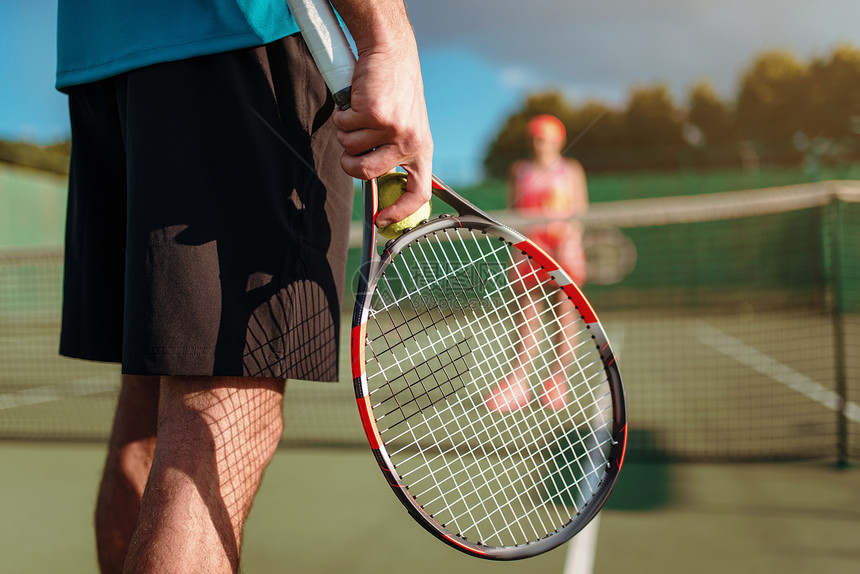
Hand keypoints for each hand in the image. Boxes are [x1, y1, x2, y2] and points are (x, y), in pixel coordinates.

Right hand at [330, 35, 432, 227]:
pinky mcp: (375, 113)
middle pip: (366, 173)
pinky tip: (356, 99)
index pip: (418, 192)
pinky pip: (344, 125)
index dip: (399, 211)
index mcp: (421, 149)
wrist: (391, 52)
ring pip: (350, 146)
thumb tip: (373, 180)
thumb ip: (393, 151)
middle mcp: (410, 141)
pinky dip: (342, 112)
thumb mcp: (404, 125)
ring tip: (360, 112)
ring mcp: (393, 128)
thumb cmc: (393, 90)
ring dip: (346, 129)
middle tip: (348, 148)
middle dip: (348, 162)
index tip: (381, 220)